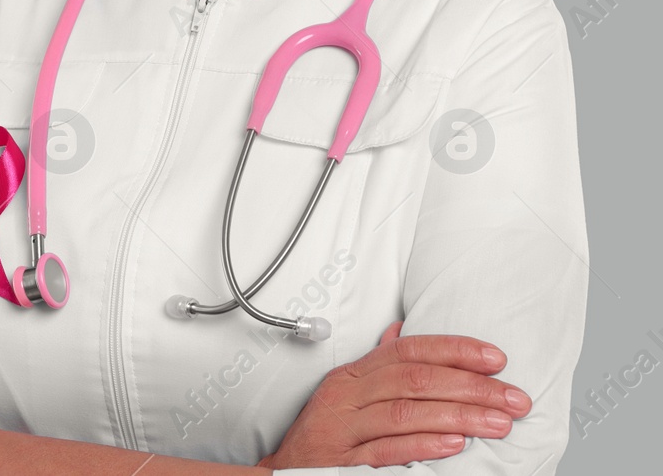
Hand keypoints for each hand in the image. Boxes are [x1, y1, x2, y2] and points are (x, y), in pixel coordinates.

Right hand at [258, 321, 532, 469]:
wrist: (280, 475)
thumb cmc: (322, 436)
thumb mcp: (344, 395)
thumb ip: (376, 365)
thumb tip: (401, 332)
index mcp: (351, 376)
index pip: (407, 351)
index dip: (454, 350)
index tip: (496, 358)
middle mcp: (345, 397)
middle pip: (413, 380)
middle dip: (470, 386)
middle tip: (513, 397)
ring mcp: (342, 430)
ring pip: (405, 413)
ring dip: (458, 416)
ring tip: (498, 422)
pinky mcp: (342, 463)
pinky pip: (387, 451)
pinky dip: (423, 445)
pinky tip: (455, 446)